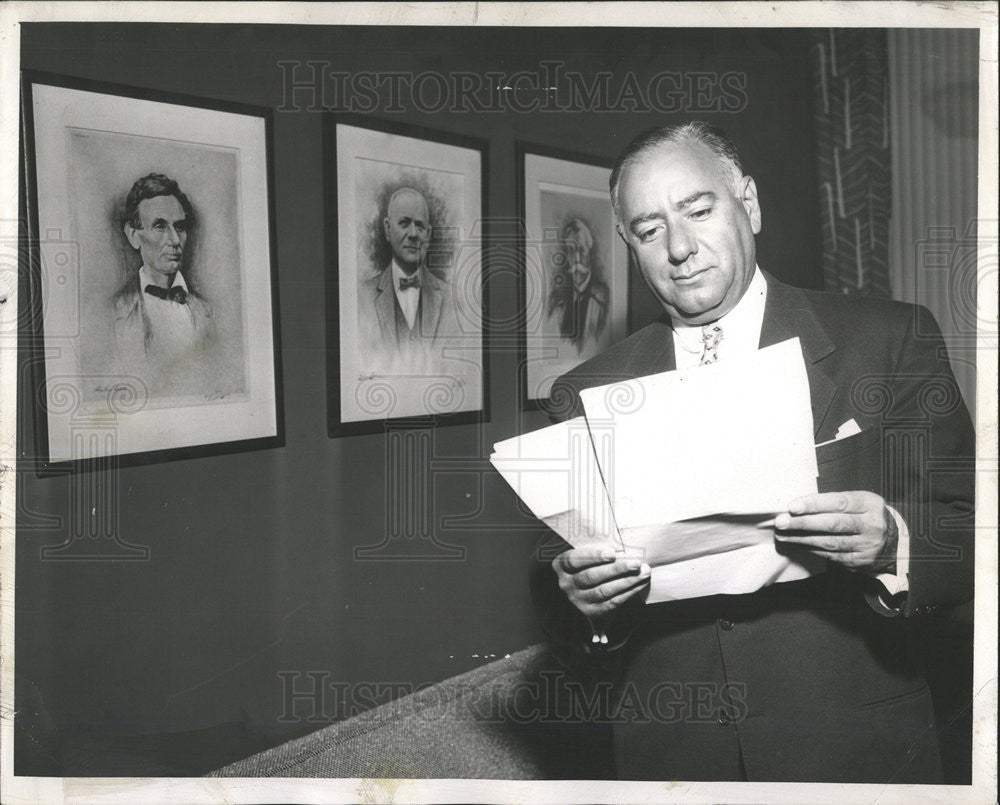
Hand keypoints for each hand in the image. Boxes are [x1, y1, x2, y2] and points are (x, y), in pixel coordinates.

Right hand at [552, 546, 650, 621]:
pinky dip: (628, 592)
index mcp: (561, 565)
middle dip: (616, 569)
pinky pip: (612, 603)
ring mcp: (578, 599)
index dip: (593, 556)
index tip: (612, 552)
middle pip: (591, 577)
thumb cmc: (586, 563)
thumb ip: (595, 549)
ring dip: (627, 581)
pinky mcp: (591, 612)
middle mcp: (566, 584)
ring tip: (644, 572)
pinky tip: (640, 583)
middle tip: (636, 562)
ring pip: (603, 591)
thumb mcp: (583, 553)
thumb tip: (619, 543)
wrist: (581, 589)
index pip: (573, 560)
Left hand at [774, 491, 897, 574]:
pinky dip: (812, 549)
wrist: (895, 541)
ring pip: (830, 542)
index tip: (792, 506)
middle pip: (833, 524)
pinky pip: (831, 556)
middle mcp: (871, 525)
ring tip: (783, 535)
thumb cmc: (866, 515)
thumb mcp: (859, 501)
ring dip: (802, 539)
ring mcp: (867, 546)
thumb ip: (833, 502)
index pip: (839, 502)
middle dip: (803, 523)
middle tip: (781, 522)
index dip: (814, 504)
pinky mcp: (860, 561)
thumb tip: (798, 506)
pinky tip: (798, 544)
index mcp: (869, 504)